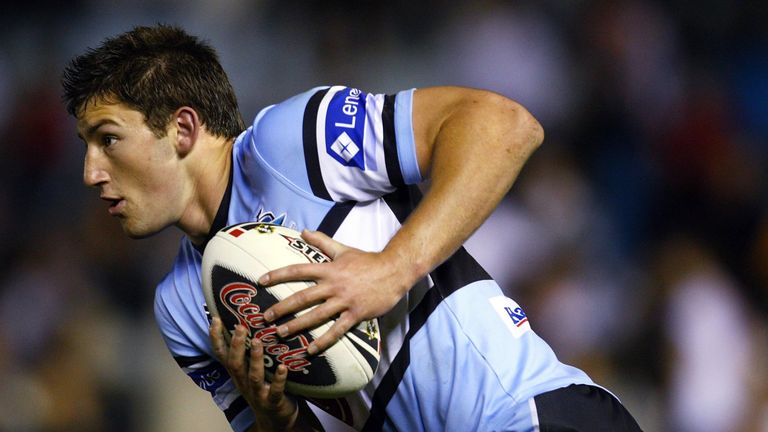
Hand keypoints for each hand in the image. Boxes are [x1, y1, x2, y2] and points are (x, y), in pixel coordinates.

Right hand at [210, 317, 297, 430]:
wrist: (274, 418)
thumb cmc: (263, 387)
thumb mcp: (250, 370)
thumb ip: (247, 351)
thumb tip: (247, 320)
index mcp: (237, 373)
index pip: (221, 354)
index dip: (216, 338)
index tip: (215, 319)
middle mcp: (243, 382)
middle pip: (235, 363)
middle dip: (235, 345)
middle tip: (240, 326)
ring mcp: (257, 393)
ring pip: (253, 376)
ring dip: (254, 359)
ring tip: (257, 342)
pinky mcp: (272, 402)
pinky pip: (275, 390)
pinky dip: (279, 379)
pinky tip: (283, 367)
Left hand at [260, 230, 411, 354]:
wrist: (394, 271)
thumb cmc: (368, 261)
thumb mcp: (343, 249)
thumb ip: (322, 241)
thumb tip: (304, 231)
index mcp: (329, 269)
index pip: (298, 270)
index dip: (278, 275)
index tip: (261, 280)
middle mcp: (334, 285)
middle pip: (302, 297)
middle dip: (281, 307)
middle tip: (265, 317)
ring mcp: (344, 301)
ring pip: (316, 316)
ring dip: (296, 325)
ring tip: (280, 333)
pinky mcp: (356, 314)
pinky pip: (337, 330)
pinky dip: (323, 341)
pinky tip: (311, 349)